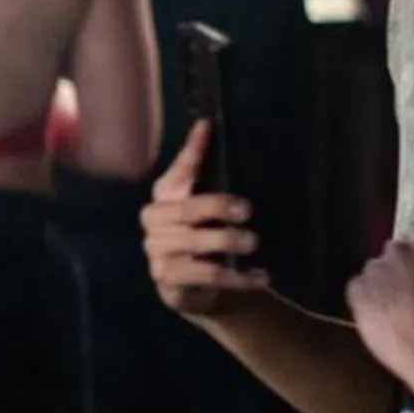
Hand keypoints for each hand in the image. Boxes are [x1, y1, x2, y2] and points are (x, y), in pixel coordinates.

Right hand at [141, 122, 264, 319]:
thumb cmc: (202, 235)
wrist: (192, 286)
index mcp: (164, 197)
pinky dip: (237, 276)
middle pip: (186, 211)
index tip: (207, 127)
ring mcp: (157, 251)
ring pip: (196, 244)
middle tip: (247, 211)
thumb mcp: (207, 204)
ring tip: (253, 243)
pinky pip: (207, 274)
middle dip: (218, 207)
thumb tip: (205, 126)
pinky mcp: (168, 279)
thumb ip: (203, 171)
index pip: (177, 171)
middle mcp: (154, 222)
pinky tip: (259, 276)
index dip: (191, 151)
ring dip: (229, 242)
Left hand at [348, 235, 413, 396]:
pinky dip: (368, 297)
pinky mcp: (354, 291)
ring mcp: (371, 271)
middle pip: (397, 250)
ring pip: (377, 270)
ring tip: (398, 303)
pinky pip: (360, 288)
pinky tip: (381, 313)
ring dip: (386, 281)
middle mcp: (393, 251)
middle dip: (405, 263)